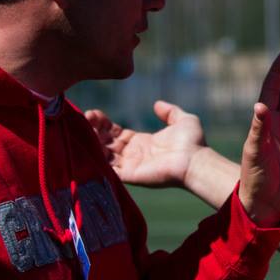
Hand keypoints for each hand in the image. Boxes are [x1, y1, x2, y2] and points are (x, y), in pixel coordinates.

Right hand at [85, 101, 205, 187]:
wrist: (195, 159)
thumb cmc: (192, 142)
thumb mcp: (182, 120)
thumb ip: (169, 111)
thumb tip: (157, 104)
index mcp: (142, 142)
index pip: (116, 133)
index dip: (103, 124)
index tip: (93, 114)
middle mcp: (133, 154)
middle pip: (106, 142)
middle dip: (94, 130)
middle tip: (85, 118)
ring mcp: (131, 165)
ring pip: (104, 154)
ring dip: (93, 143)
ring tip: (83, 128)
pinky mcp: (130, 175)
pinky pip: (109, 169)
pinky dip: (97, 160)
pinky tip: (89, 145)